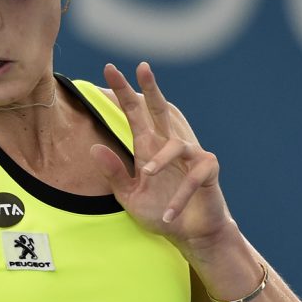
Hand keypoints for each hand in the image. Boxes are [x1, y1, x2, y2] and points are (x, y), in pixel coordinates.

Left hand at [90, 62, 235, 252]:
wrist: (188, 234)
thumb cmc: (159, 212)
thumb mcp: (129, 195)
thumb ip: (113, 172)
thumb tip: (93, 147)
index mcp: (148, 147)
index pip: (134, 113)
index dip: (122, 92)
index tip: (109, 70)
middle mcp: (168, 146)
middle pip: (160, 110)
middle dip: (151, 88)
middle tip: (142, 67)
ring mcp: (191, 156)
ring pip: (177, 144)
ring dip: (161, 159)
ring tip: (147, 174)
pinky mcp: (208, 172)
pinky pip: (193, 177)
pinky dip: (179, 196)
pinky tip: (169, 213)